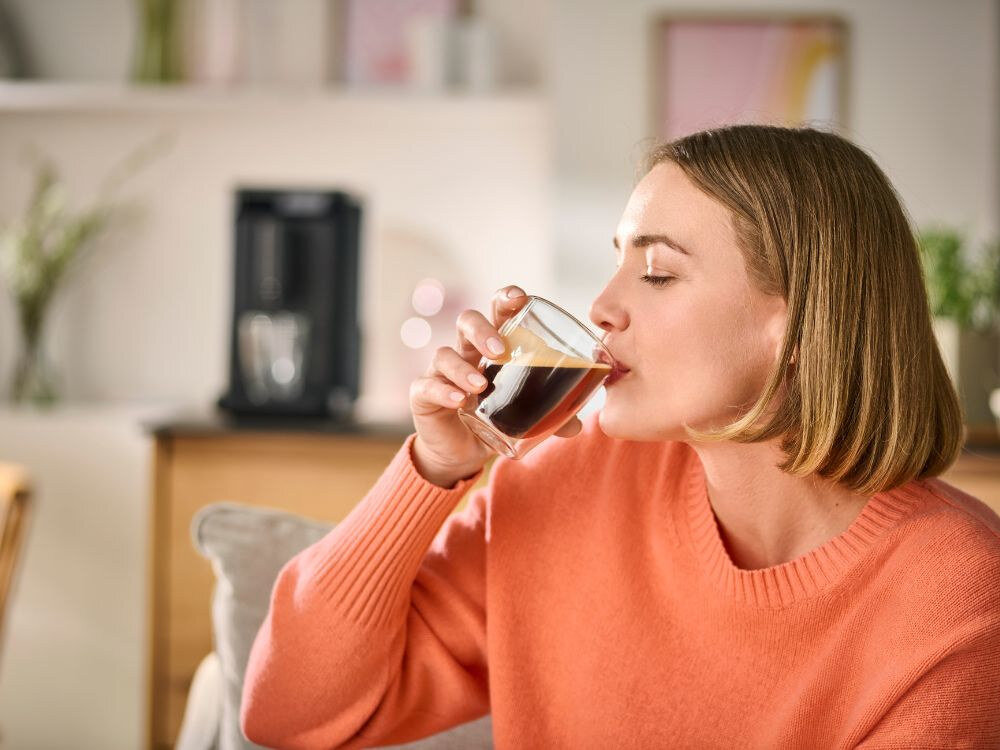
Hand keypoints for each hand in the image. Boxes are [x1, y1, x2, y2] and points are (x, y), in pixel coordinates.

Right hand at [409, 285, 583, 486]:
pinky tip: (458, 401)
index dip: (505, 299)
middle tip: (499, 350)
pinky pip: (427, 386)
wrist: (461, 452)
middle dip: (482, 330)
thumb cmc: (495, 419)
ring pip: (445, 354)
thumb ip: (552, 417)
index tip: (519, 299)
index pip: (497, 312)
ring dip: (462, 367)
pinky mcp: (424, 396)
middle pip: (467, 322)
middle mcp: (466, 352)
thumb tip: (578, 425)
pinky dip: (443, 391)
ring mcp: (442, 372)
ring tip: (480, 385)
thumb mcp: (525, 416)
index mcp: (493, 346)